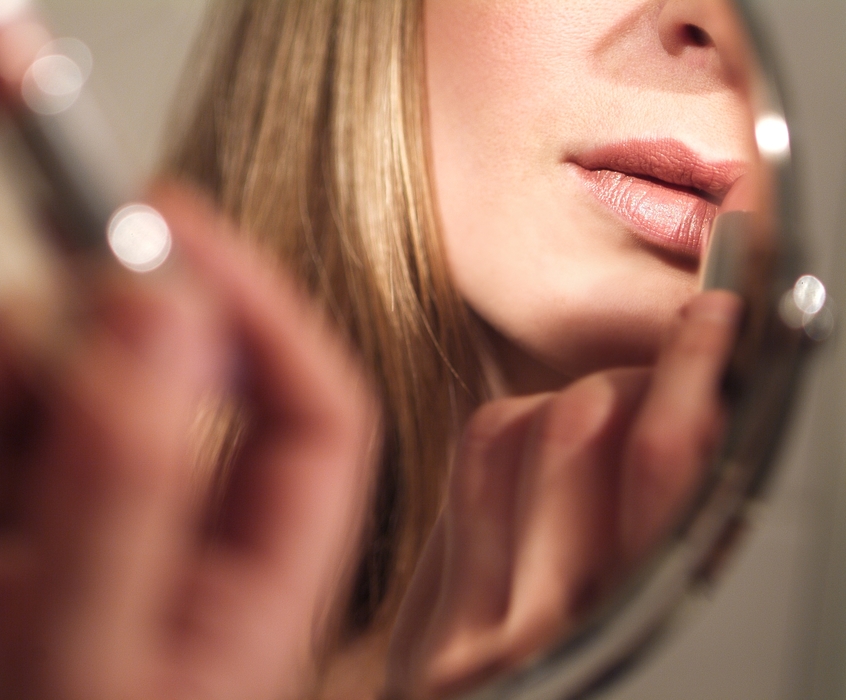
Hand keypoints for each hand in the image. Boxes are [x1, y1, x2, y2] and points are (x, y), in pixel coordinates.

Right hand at [0, 186, 376, 699]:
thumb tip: (169, 315)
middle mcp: (178, 557)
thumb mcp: (71, 661)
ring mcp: (86, 537)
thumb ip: (126, 488)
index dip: (258, 305)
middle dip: (77, 348)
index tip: (171, 223)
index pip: (315, 419)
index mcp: (252, 599)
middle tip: (3, 347)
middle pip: (169, 381)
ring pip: (63, 390)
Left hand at [386, 291, 741, 699]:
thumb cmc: (600, 692)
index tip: (714, 321)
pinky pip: (460, 484)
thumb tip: (689, 431)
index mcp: (636, 652)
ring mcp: (460, 639)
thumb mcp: (667, 651)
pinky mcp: (420, 634)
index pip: (659, 467)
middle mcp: (539, 645)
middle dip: (634, 380)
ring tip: (612, 417)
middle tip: (672, 377)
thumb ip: (668, 551)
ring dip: (570, 401)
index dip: (688, 374)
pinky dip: (511, 442)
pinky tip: (548, 463)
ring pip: (506, 435)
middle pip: (576, 429)